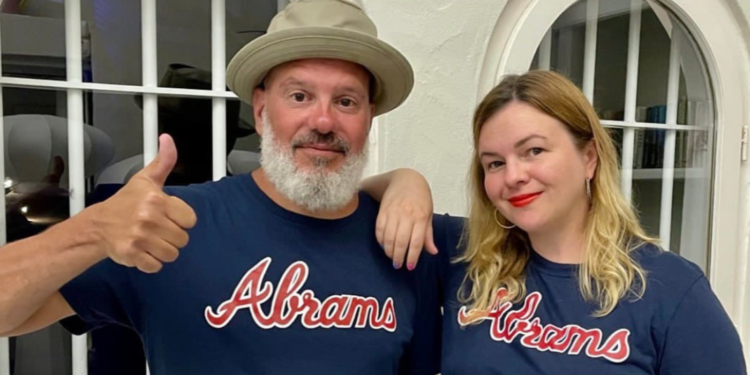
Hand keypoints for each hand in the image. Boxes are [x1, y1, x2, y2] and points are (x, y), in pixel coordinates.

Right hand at [87, 134, 196, 272]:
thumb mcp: (146, 180)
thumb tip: (168, 139)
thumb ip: (163, 161)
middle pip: (183, 239)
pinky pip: (156, 266)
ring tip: (151, 240)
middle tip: (157, 229)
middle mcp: (148, 219)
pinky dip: (151, 263)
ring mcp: (140, 238)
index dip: (180, 220)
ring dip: (163, 251)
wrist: (98, 225)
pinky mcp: (132, 255)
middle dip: (172, 236)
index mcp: (156, 200)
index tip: (167, 216)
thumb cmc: (125, 203)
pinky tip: (142, 251)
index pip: (190, 220)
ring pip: (172, 254)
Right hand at [375, 169, 437, 269]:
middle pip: (401, 241)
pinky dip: (380, 240)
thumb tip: (433, 251)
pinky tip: (384, 246)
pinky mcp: (382, 210)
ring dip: (389, 250)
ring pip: (388, 237)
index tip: (410, 266)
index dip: (412, 256)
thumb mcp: (428, 214)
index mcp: (420, 216)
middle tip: (398, 265)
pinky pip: (379, 229)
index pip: (416, 242)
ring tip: (392, 257)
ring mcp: (393, 212)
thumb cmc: (420, 197)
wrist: (406, 179)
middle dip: (399, 256)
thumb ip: (428, 234)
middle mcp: (406, 215)